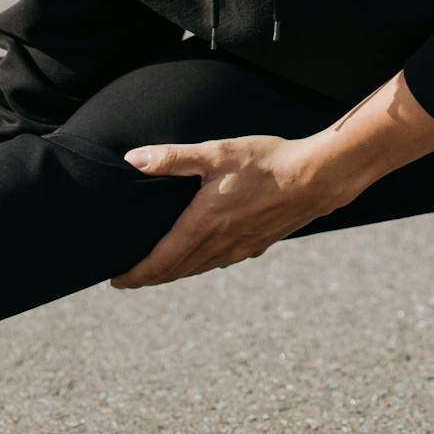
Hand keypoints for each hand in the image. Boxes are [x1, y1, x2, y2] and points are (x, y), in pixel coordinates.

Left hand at [109, 134, 359, 287]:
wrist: (317, 178)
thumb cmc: (266, 162)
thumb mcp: (216, 153)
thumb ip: (173, 158)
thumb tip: (133, 160)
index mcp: (203, 225)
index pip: (160, 261)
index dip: (135, 275)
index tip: (116, 281)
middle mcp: (219, 244)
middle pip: (176, 271)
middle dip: (149, 278)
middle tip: (128, 279)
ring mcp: (240, 248)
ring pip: (198, 270)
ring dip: (174, 274)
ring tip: (157, 272)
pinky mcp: (257, 244)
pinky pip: (220, 262)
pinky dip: (200, 265)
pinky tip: (200, 258)